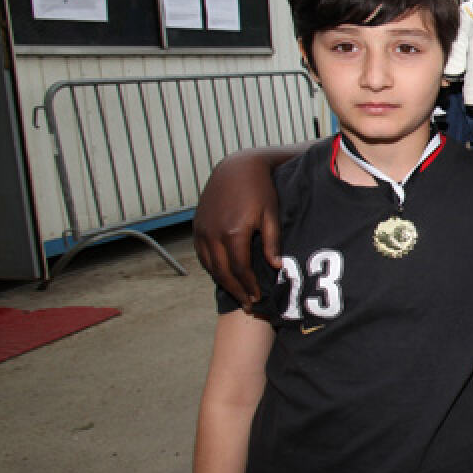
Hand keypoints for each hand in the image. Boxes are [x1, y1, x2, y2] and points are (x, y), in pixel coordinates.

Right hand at [194, 151, 283, 306]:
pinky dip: (212, 268)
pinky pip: (202, 254)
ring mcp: (202, 230)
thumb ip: (272, 242)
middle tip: (248, 304)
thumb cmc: (259, 190)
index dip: (248, 286)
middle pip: (222, 272)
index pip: (239, 269)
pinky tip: (223, 275)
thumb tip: (276, 267)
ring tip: (238, 294)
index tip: (258, 298)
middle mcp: (213, 234)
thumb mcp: (271, 214)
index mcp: (233, 232)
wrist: (237, 168)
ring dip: (223, 282)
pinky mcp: (197, 226)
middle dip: (236, 290)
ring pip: (209, 265)